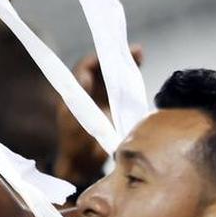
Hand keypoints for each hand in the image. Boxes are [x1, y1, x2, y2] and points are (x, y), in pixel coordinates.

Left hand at [54, 44, 143, 184]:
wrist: (81, 165)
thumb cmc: (77, 146)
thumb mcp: (77, 123)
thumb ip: (81, 101)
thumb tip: (85, 77)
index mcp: (75, 94)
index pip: (84, 68)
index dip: (98, 59)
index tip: (113, 54)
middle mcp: (86, 93)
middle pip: (101, 69)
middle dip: (116, 58)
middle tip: (136, 51)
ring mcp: (98, 100)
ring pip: (111, 77)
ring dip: (124, 66)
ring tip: (140, 56)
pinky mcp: (109, 108)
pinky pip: (118, 89)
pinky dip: (129, 80)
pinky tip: (140, 74)